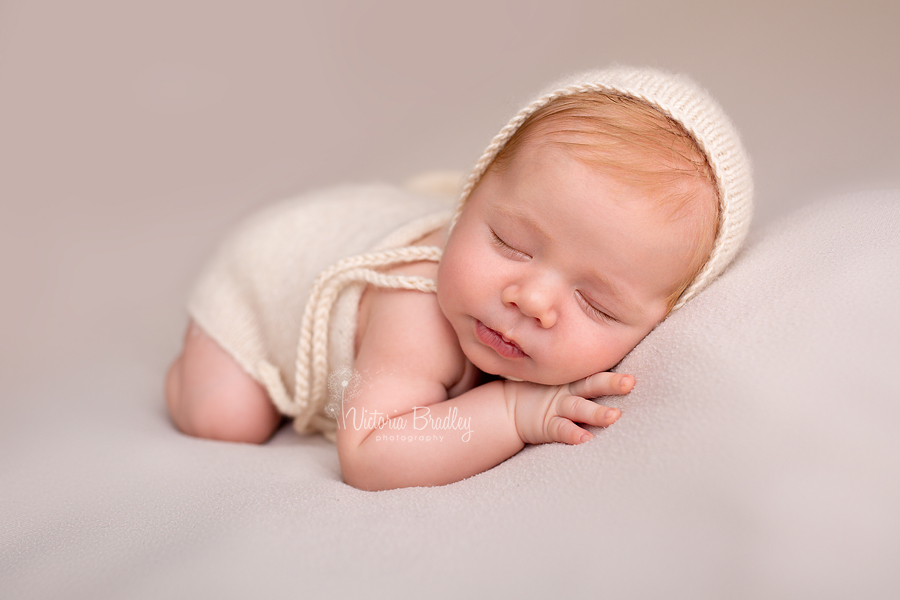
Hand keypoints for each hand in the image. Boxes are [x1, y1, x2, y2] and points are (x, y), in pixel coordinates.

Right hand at [509, 372, 633, 445]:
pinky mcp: (547, 425)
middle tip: (629, 383)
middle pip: (592, 385)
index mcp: (576, 382)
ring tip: (614, 417)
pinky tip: (586, 439)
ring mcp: (557, 408)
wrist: (512, 408)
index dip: (614, 376)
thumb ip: (587, 381)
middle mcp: (569, 392)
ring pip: (580, 408)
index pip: (597, 375)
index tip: (633, 378)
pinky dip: (573, 434)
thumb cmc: (547, 396)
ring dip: (597, 412)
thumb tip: (621, 374)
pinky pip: (561, 429)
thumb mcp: (566, 385)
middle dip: (611, 384)